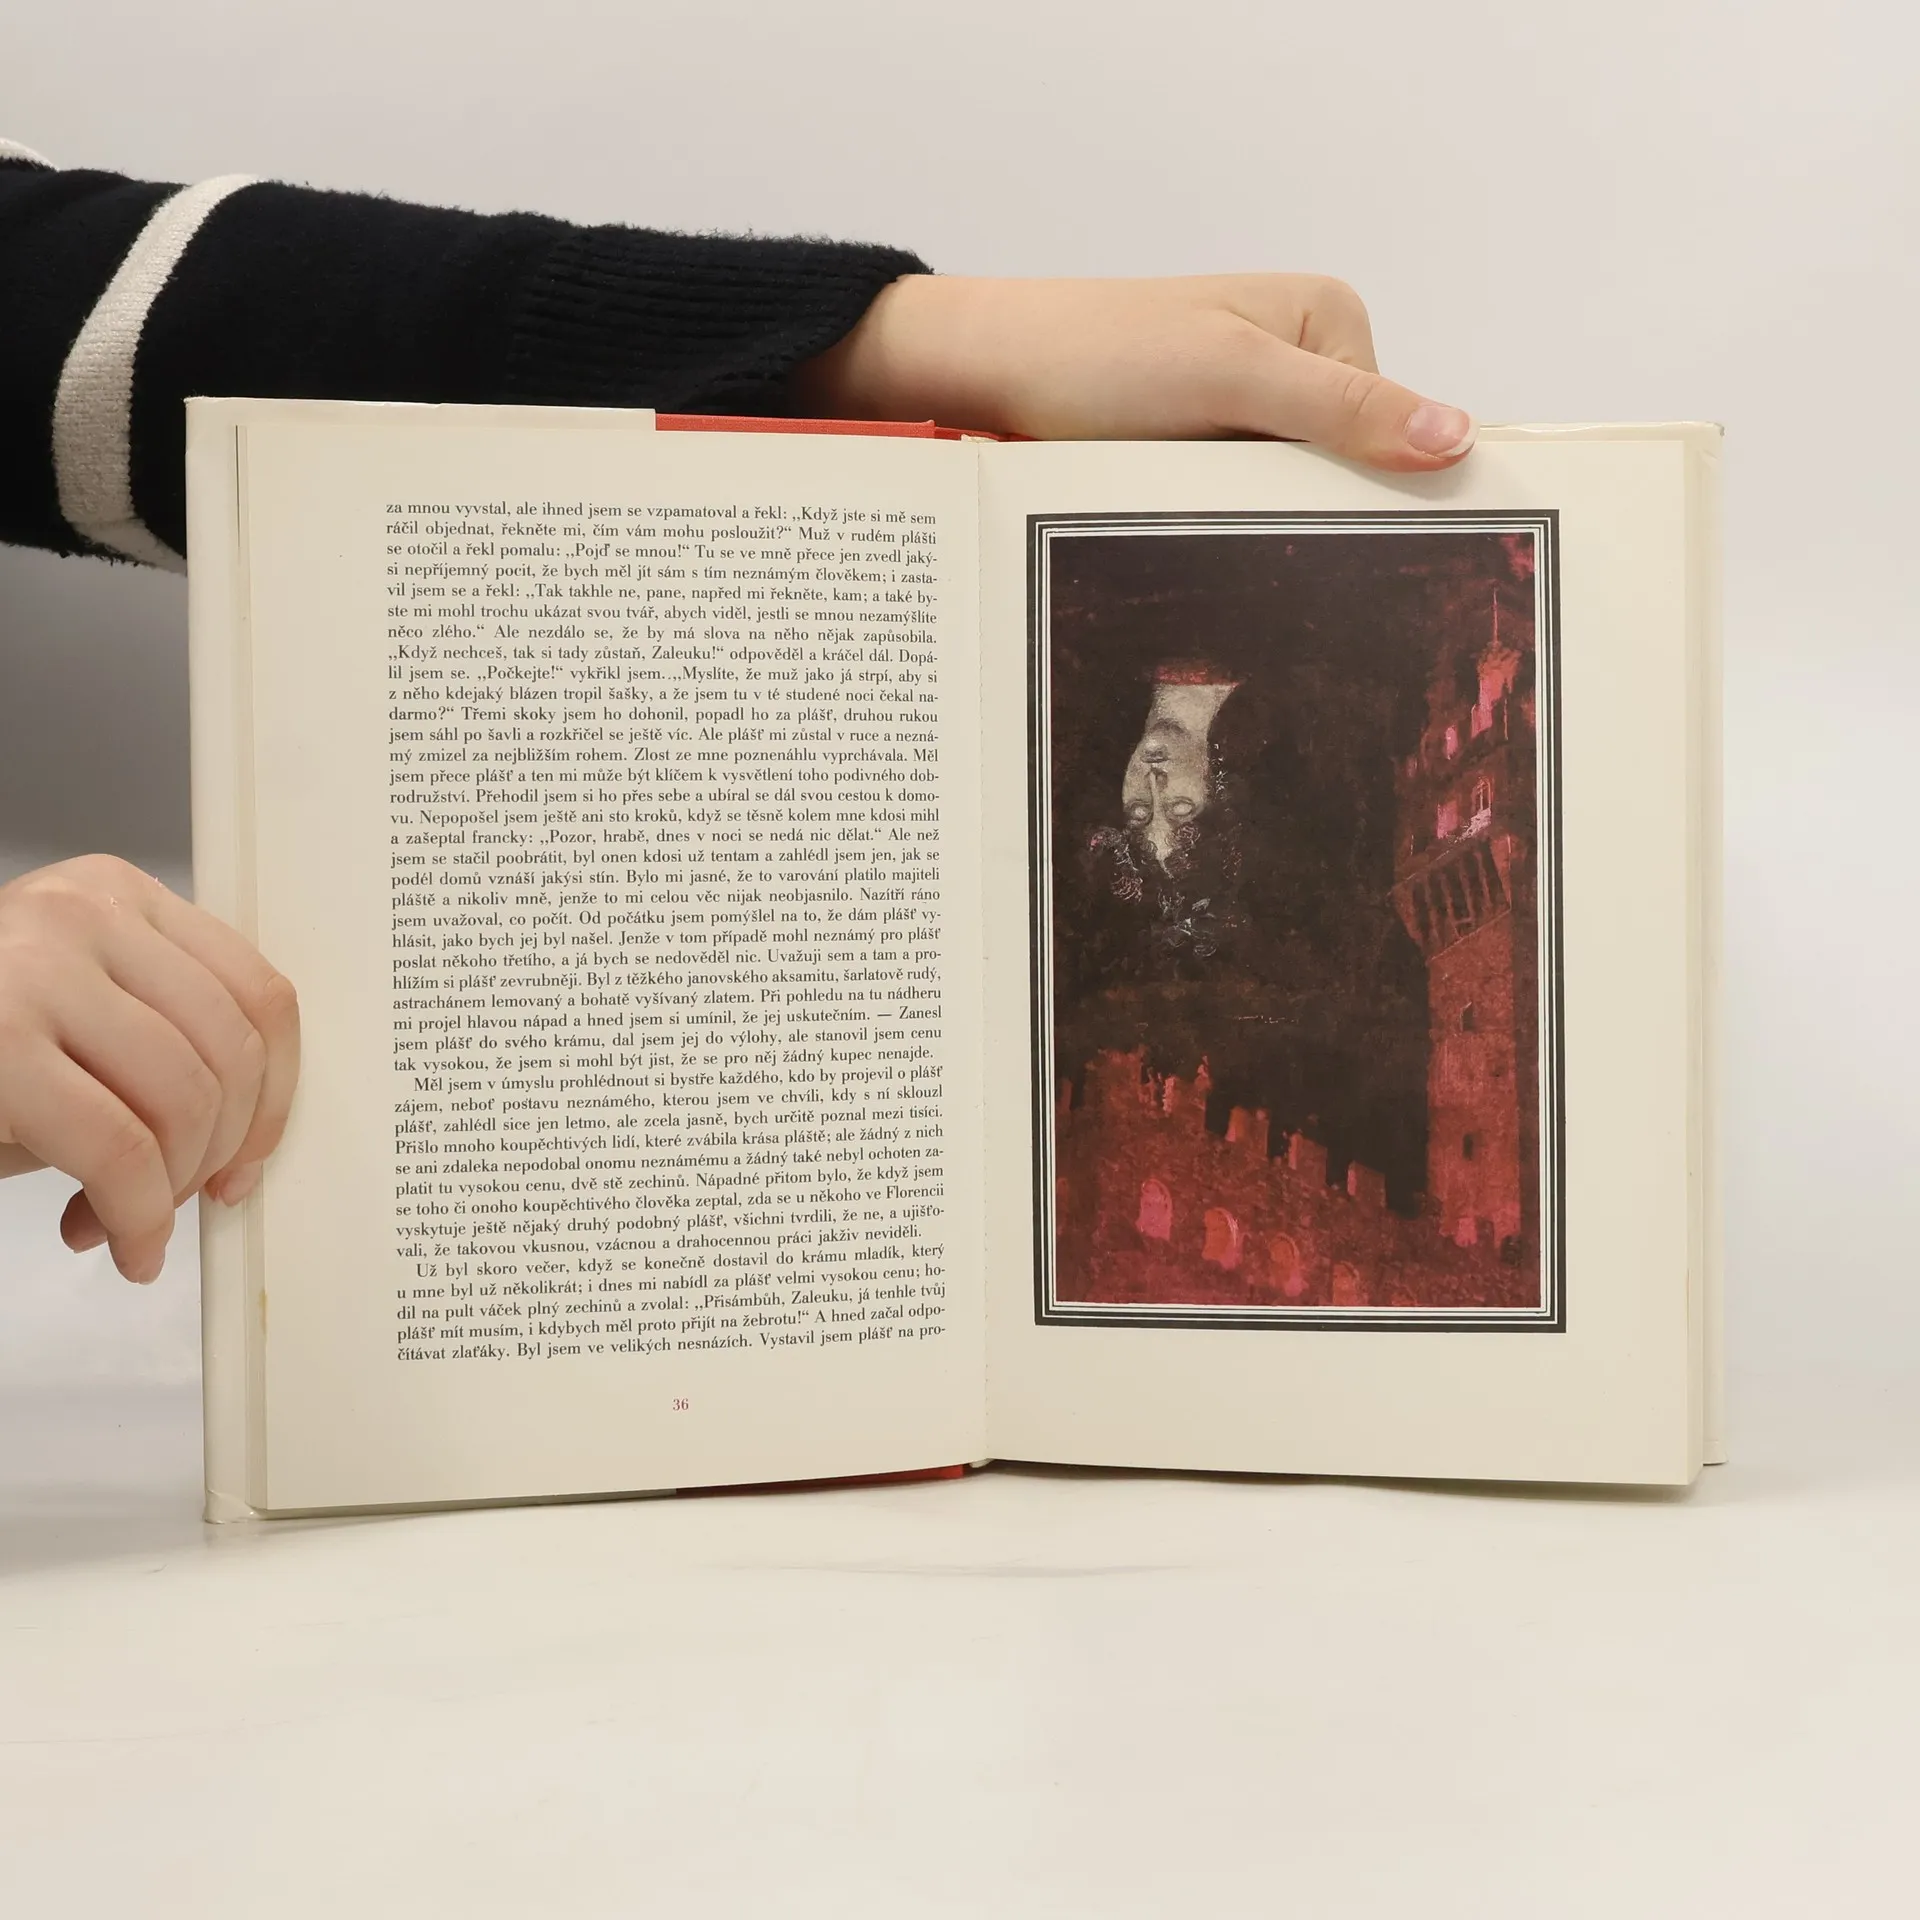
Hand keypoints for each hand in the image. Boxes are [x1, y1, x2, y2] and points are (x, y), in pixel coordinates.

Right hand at [0, 856, 299, 1282]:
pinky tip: (110, 1239)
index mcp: (115, 895)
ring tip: (126, 1224)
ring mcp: (37, 969)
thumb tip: (245, 1132)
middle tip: (177, 1203)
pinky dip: (134, 1215)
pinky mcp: (0, 1040)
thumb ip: (154, 1041)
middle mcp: (83, 913)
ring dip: (168, 1191)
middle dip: (217, 1153)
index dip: (276, 1096)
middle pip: (230, 1052)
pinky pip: (119, 1148)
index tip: (251, 1157)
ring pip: (185, 1101)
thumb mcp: (72, 1020)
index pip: (258, 993)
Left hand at [793, 273, 1475, 471]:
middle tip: (1260, 534)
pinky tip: (1198, 538)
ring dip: (1258, 521)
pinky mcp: (1204, 450)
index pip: (1395, 428)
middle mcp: (1298, 361)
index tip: (1369, 546)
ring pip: (1290, 495)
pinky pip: (1241, 503)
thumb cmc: (1098, 353)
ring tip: (1215, 527)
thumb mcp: (1232, 375)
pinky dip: (1223, 524)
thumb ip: (1341, 407)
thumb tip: (1456, 437)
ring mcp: (1249, 410)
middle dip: (1310, 509)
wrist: (990, 373)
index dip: (1379, 488)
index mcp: (1329, 321)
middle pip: (1343, 468)